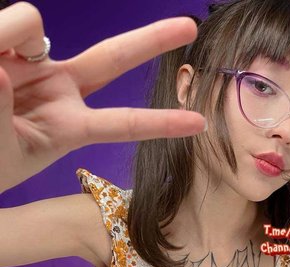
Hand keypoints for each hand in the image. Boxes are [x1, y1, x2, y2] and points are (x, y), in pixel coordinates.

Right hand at [0, 2, 205, 188]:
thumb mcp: (4, 150)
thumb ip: (3, 111)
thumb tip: (4, 67)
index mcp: (69, 127)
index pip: (123, 122)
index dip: (159, 122)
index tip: (200, 124)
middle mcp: (59, 89)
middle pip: (112, 58)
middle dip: (150, 40)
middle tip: (190, 26)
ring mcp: (34, 65)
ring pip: (32, 23)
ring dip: (5, 37)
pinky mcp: (7, 44)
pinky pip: (11, 23)